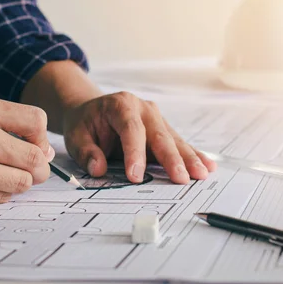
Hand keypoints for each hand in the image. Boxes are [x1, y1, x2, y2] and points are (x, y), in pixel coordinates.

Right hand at [0, 96, 53, 208]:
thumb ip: (6, 122)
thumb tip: (44, 150)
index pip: (37, 121)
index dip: (41, 136)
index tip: (34, 142)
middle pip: (35, 158)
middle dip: (40, 165)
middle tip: (32, 167)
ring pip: (23, 182)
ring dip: (22, 181)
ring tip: (6, 174)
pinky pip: (1, 197)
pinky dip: (1, 192)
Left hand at [62, 92, 216, 183]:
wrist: (92, 112)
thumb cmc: (86, 124)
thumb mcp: (75, 136)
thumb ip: (86, 152)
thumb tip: (98, 168)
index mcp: (120, 105)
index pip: (131, 129)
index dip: (135, 153)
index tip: (136, 176)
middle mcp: (143, 109)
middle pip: (159, 134)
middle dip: (171, 158)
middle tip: (182, 178)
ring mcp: (156, 118)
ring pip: (174, 140)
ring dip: (188, 158)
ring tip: (202, 173)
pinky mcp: (163, 129)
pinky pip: (178, 144)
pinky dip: (192, 156)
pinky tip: (207, 166)